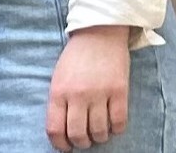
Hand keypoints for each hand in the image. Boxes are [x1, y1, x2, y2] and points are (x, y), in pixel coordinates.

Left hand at [48, 26, 133, 150]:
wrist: (98, 34)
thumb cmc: (76, 58)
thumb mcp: (58, 78)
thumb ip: (60, 101)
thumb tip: (63, 128)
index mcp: (58, 92)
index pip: (55, 128)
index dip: (60, 144)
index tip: (65, 147)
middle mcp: (77, 95)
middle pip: (78, 134)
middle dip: (81, 143)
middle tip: (84, 141)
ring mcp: (99, 94)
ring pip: (99, 131)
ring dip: (99, 138)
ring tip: (99, 134)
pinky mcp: (119, 91)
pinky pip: (119, 121)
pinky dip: (116, 129)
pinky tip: (113, 126)